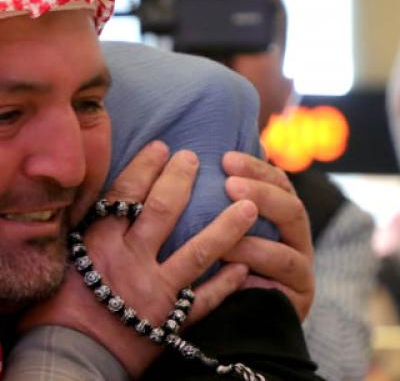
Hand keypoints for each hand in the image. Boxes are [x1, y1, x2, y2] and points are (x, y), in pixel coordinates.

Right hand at [18, 141, 256, 376]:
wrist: (68, 359)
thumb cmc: (53, 313)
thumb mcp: (58, 263)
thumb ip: (77, 236)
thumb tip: (79, 207)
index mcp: (99, 242)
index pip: (126, 193)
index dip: (146, 167)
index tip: (161, 147)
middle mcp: (130, 259)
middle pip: (162, 209)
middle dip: (181, 179)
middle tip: (195, 158)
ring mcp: (155, 289)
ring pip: (198, 251)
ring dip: (227, 227)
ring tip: (249, 205)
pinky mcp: (170, 320)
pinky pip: (205, 299)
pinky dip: (226, 284)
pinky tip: (244, 268)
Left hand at [221, 151, 314, 318]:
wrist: (220, 325)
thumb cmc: (210, 270)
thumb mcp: (208, 231)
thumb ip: (210, 203)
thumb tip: (184, 160)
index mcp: (277, 216)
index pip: (276, 182)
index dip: (255, 168)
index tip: (225, 158)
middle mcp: (294, 239)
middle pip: (291, 206)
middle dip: (261, 191)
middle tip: (229, 183)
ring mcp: (300, 269)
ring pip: (289, 242)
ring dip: (256, 230)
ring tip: (228, 219)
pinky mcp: (297, 297)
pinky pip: (282, 274)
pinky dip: (257, 262)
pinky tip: (229, 255)